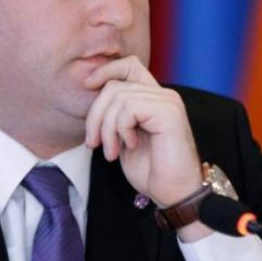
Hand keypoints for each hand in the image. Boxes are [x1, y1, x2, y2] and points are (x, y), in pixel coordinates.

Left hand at [83, 56, 202, 206]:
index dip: (105, 70)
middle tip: (93, 142)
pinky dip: (120, 129)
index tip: (87, 86)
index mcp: (153, 98)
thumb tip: (90, 91)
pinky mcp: (169, 113)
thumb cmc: (151, 170)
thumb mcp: (123, 137)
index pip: (128, 65)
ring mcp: (168, 102)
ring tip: (111, 152)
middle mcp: (163, 95)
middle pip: (114, 84)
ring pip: (118, 97)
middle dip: (95, 115)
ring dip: (106, 128)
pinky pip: (129, 108)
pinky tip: (129, 146)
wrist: (174, 194)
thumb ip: (114, 114)